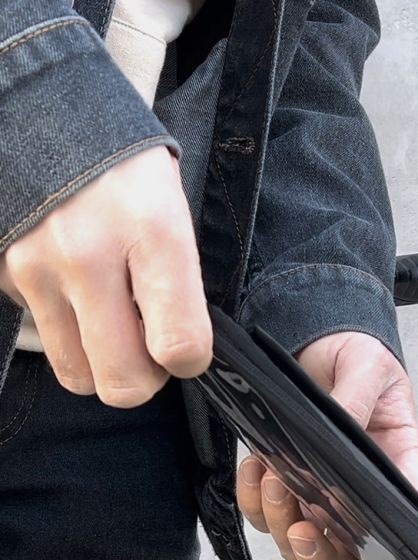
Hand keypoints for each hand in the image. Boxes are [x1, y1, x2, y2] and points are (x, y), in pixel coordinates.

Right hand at [0, 146, 211, 406]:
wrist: (38, 108)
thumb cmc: (125, 169)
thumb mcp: (172, 210)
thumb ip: (179, 284)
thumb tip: (183, 355)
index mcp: (154, 231)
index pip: (178, 345)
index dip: (190, 361)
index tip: (187, 347)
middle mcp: (89, 254)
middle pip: (122, 383)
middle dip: (144, 380)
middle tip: (149, 349)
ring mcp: (36, 266)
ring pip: (79, 375)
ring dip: (102, 364)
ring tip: (113, 324)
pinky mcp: (2, 274)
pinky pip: (46, 339)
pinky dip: (66, 331)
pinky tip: (76, 292)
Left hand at [237, 331, 417, 559]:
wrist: (318, 336)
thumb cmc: (357, 352)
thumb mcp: (368, 365)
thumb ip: (356, 398)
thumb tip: (339, 432)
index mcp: (396, 464)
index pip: (403, 519)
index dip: (391, 548)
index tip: (364, 545)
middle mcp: (358, 487)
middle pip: (347, 550)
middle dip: (321, 553)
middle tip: (302, 530)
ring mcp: (320, 488)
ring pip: (301, 539)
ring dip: (281, 523)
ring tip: (274, 482)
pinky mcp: (284, 477)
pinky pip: (265, 511)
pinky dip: (254, 501)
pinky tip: (254, 471)